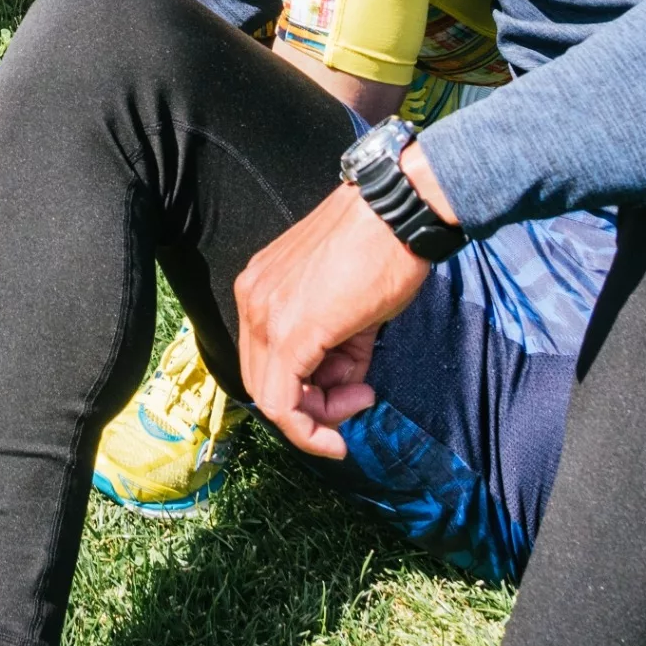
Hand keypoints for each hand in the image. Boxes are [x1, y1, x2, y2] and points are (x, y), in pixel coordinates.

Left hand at [235, 184, 431, 457]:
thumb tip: (342, 384)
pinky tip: (348, 417)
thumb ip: (336, 348)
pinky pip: (283, 402)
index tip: (347, 395)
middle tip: (357, 397)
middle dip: (313, 405)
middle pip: (264, 381)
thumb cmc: (379, 251)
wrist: (395, 218)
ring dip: (323, 411)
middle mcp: (251, 299)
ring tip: (364, 387)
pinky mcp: (288, 334)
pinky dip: (311, 427)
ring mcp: (263, 315)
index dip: (303, 390)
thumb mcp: (349, 308)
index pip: (264, 358)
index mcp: (259, 287)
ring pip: (273, 397)